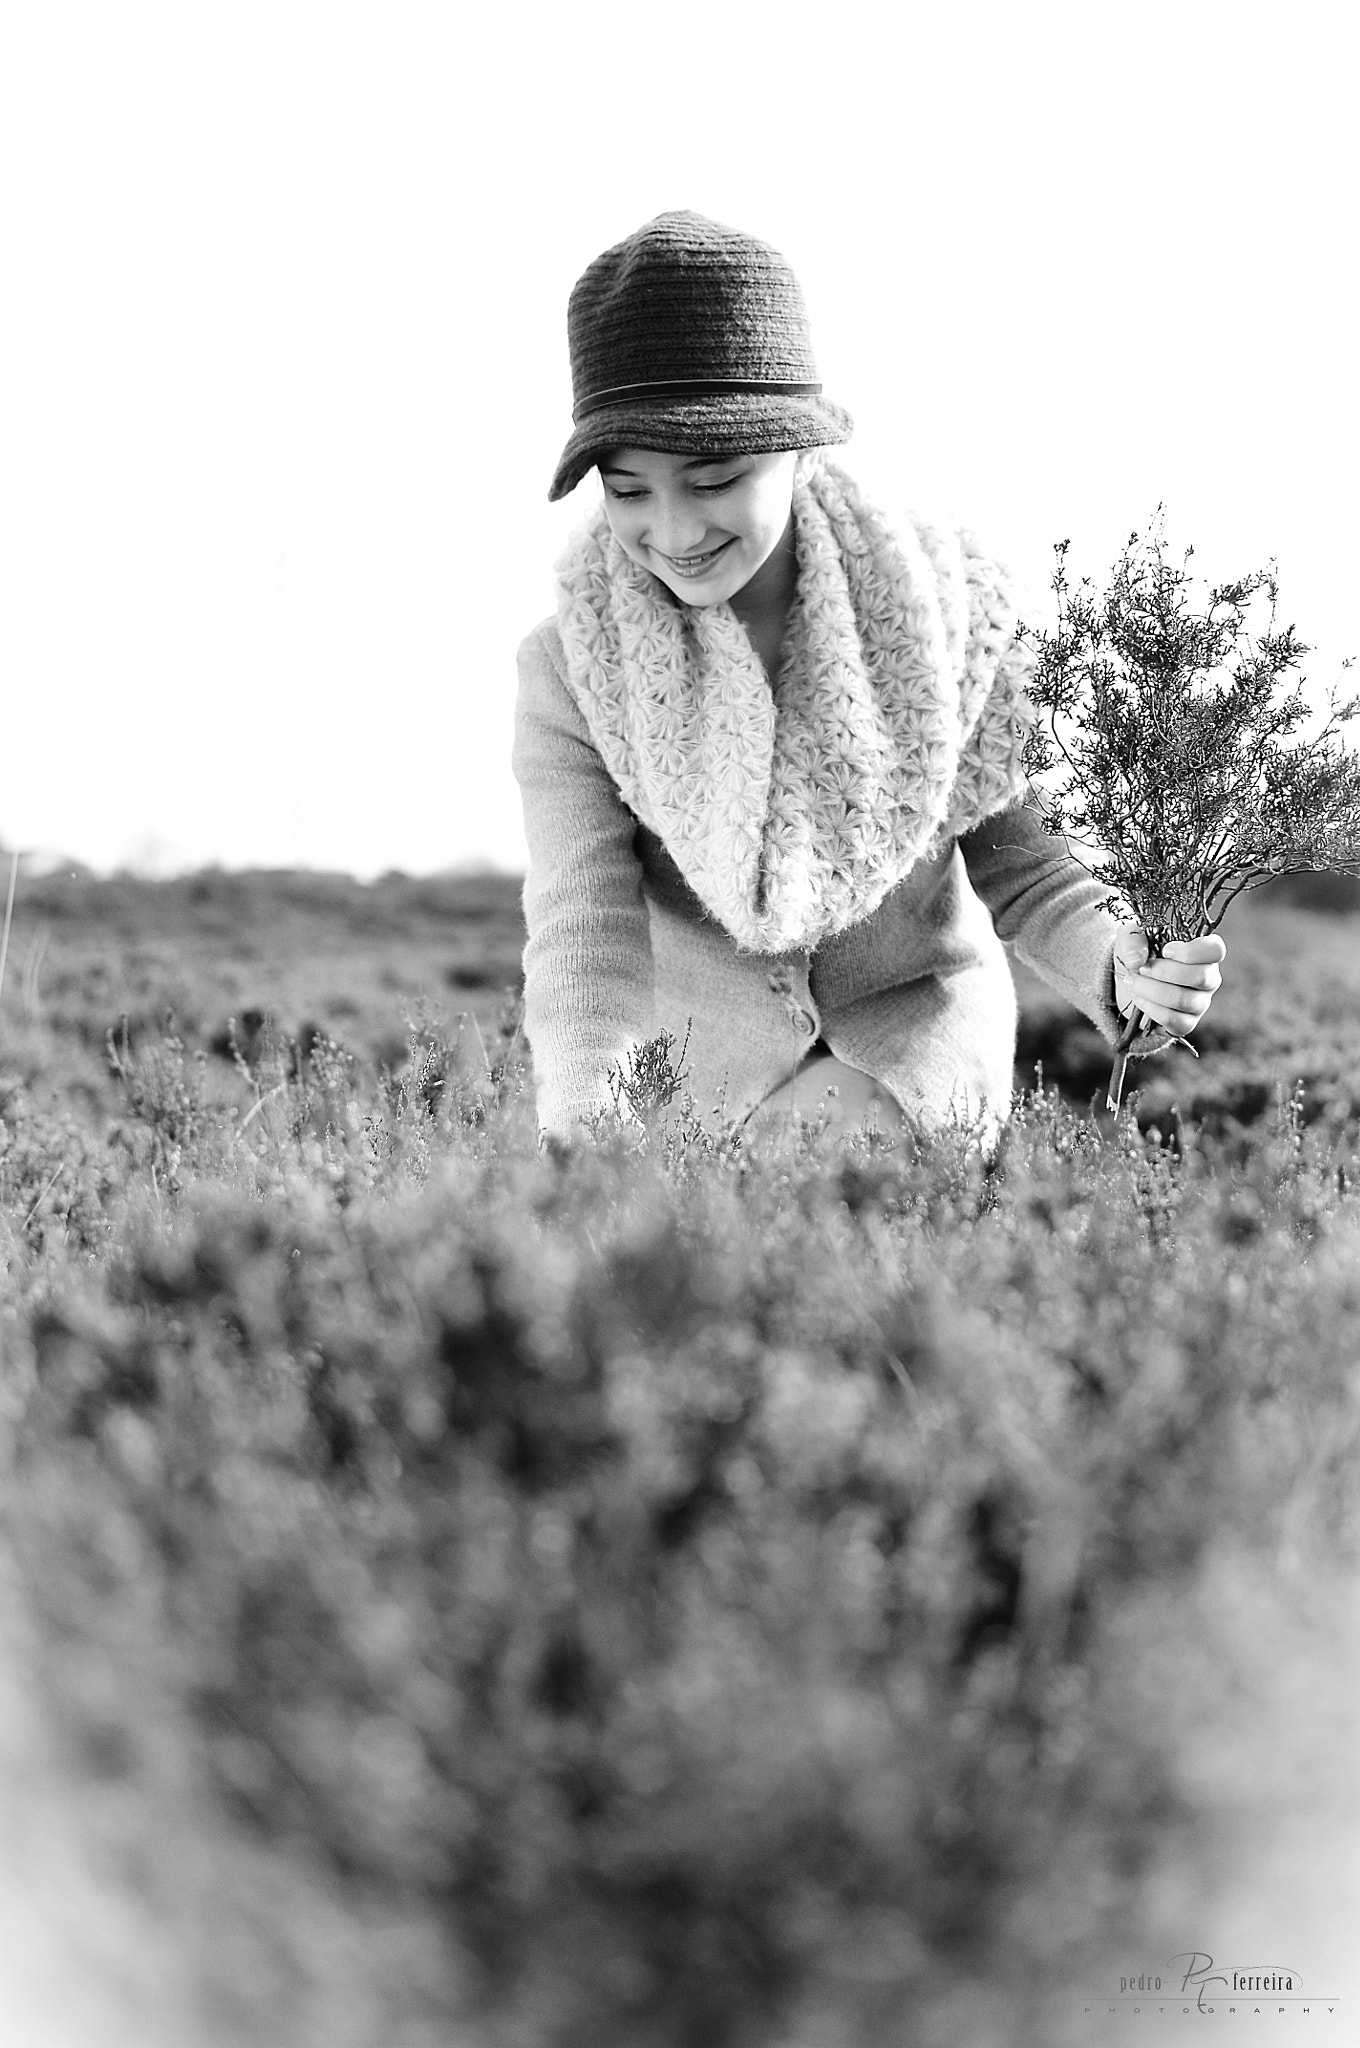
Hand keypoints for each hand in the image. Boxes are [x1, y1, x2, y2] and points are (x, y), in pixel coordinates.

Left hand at [1113, 930, 1225, 1045]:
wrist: (1128, 982)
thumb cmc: (1138, 954)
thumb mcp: (1130, 938)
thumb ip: (1132, 938)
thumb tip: (1137, 958)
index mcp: (1202, 952)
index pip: (1215, 949)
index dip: (1192, 951)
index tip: (1165, 950)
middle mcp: (1208, 978)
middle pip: (1201, 976)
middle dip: (1164, 972)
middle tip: (1141, 968)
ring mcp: (1199, 1003)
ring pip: (1184, 1000)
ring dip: (1152, 990)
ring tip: (1132, 982)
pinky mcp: (1186, 1023)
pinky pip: (1174, 1020)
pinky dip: (1151, 1009)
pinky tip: (1139, 999)